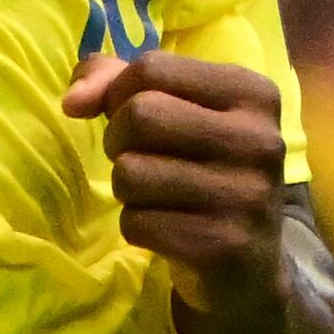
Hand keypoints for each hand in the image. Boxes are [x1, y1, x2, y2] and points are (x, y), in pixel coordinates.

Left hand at [64, 50, 291, 295]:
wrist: (249, 265)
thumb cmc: (202, 172)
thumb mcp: (178, 112)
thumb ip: (118, 82)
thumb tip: (74, 98)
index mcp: (253, 93)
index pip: (153, 68)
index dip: (120, 94)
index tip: (133, 119)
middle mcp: (259, 139)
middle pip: (141, 114)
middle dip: (119, 140)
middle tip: (140, 160)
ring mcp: (247, 195)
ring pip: (132, 172)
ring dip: (126, 189)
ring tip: (156, 197)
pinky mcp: (224, 245)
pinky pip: (137, 223)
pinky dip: (136, 227)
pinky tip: (167, 230)